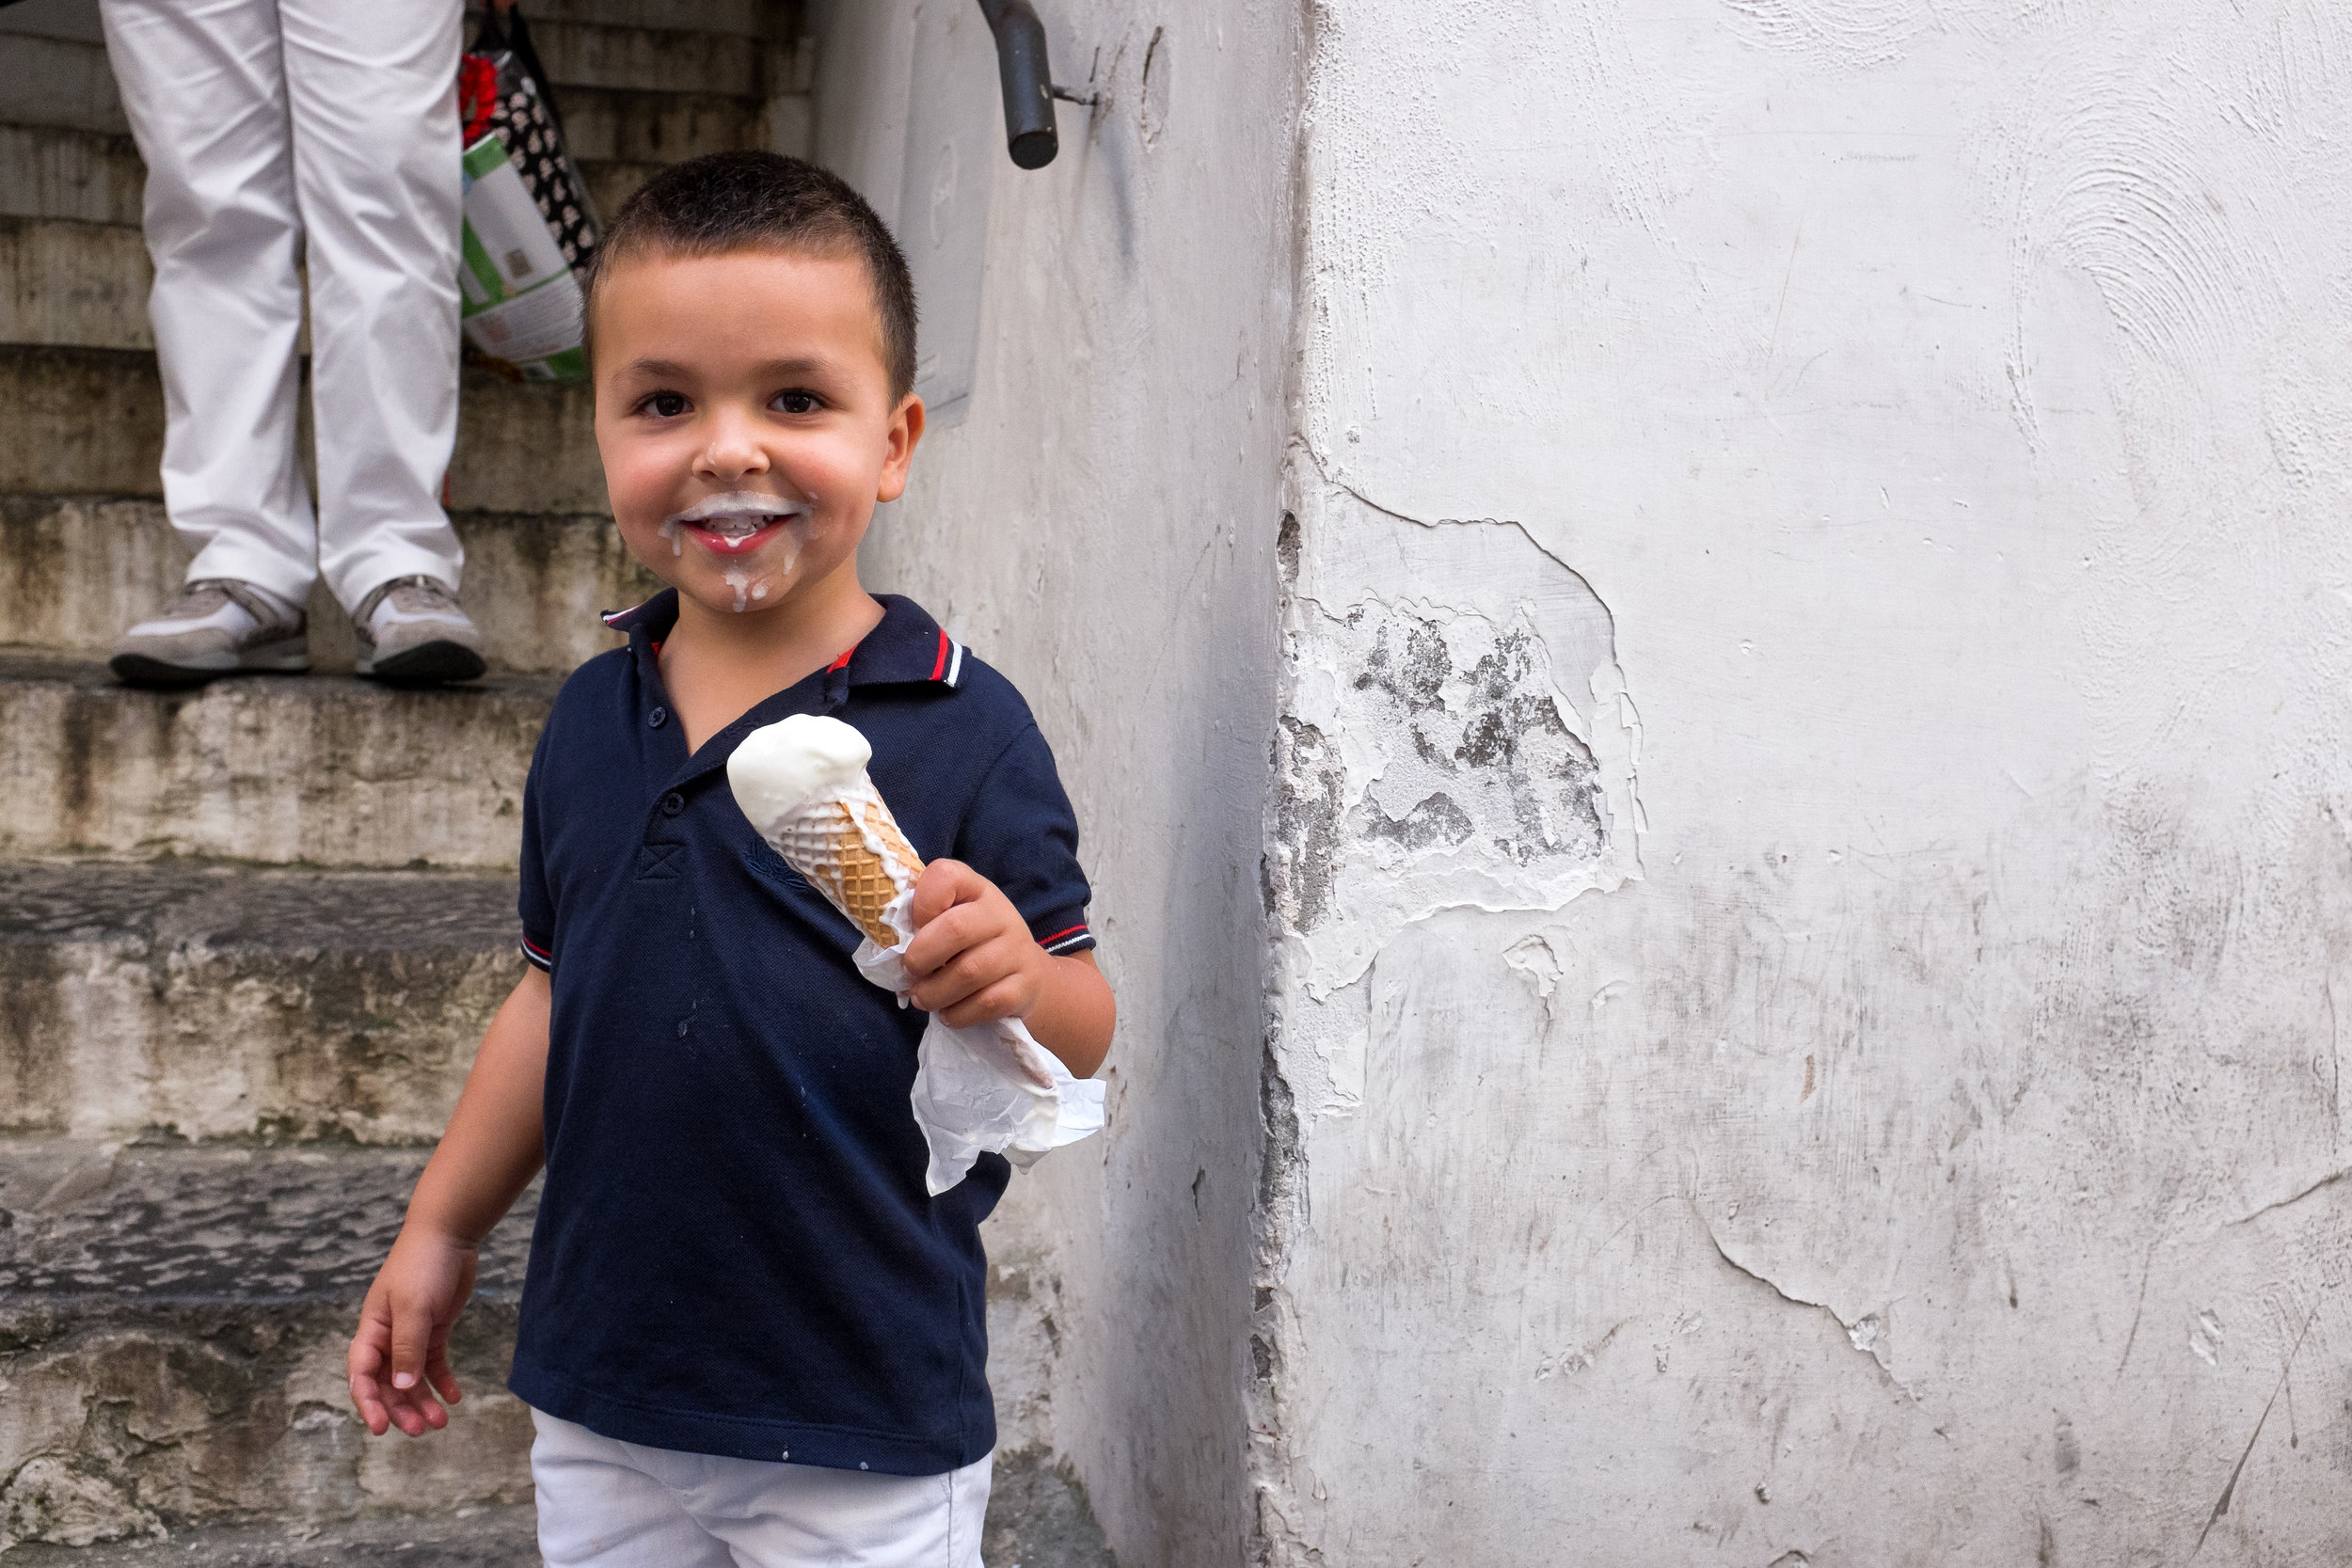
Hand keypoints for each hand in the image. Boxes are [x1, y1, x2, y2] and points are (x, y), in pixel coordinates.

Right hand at [348, 1226, 477, 1437]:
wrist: (450, 1235)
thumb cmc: (423, 1266)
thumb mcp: (413, 1307)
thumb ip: (407, 1348)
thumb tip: (399, 1387)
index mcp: (372, 1331)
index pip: (362, 1376)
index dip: (368, 1403)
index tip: (380, 1429)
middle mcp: (388, 1337)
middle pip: (388, 1383)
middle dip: (401, 1409)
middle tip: (420, 1430)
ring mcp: (411, 1334)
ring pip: (412, 1378)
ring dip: (423, 1401)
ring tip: (441, 1422)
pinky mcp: (434, 1329)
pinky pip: (434, 1363)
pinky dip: (442, 1381)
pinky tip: (454, 1397)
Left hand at [900, 859, 1051, 1027]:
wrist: (1028, 974)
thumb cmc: (975, 943)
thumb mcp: (954, 918)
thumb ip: (924, 921)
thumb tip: (890, 944)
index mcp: (976, 889)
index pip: (946, 876)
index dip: (920, 903)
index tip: (912, 928)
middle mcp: (1001, 915)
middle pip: (955, 929)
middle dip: (921, 957)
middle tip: (910, 972)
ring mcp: (1017, 951)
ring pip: (969, 972)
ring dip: (934, 993)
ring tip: (922, 998)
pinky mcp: (1024, 987)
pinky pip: (986, 1003)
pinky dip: (957, 1014)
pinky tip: (948, 1013)